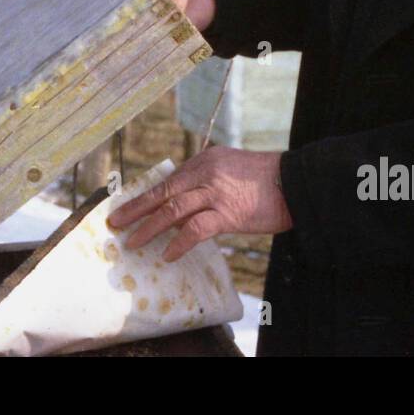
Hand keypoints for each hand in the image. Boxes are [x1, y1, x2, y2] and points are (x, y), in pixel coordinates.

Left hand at [107, 147, 292, 262]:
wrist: (298, 182)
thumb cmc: (269, 180)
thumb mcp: (233, 169)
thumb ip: (210, 179)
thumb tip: (189, 201)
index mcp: (205, 160)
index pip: (169, 179)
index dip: (147, 195)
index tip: (130, 207)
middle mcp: (205, 171)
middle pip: (162, 191)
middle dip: (136, 208)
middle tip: (115, 222)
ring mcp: (215, 192)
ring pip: (172, 208)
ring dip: (149, 227)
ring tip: (132, 241)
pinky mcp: (228, 213)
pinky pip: (196, 229)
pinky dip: (179, 242)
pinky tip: (168, 254)